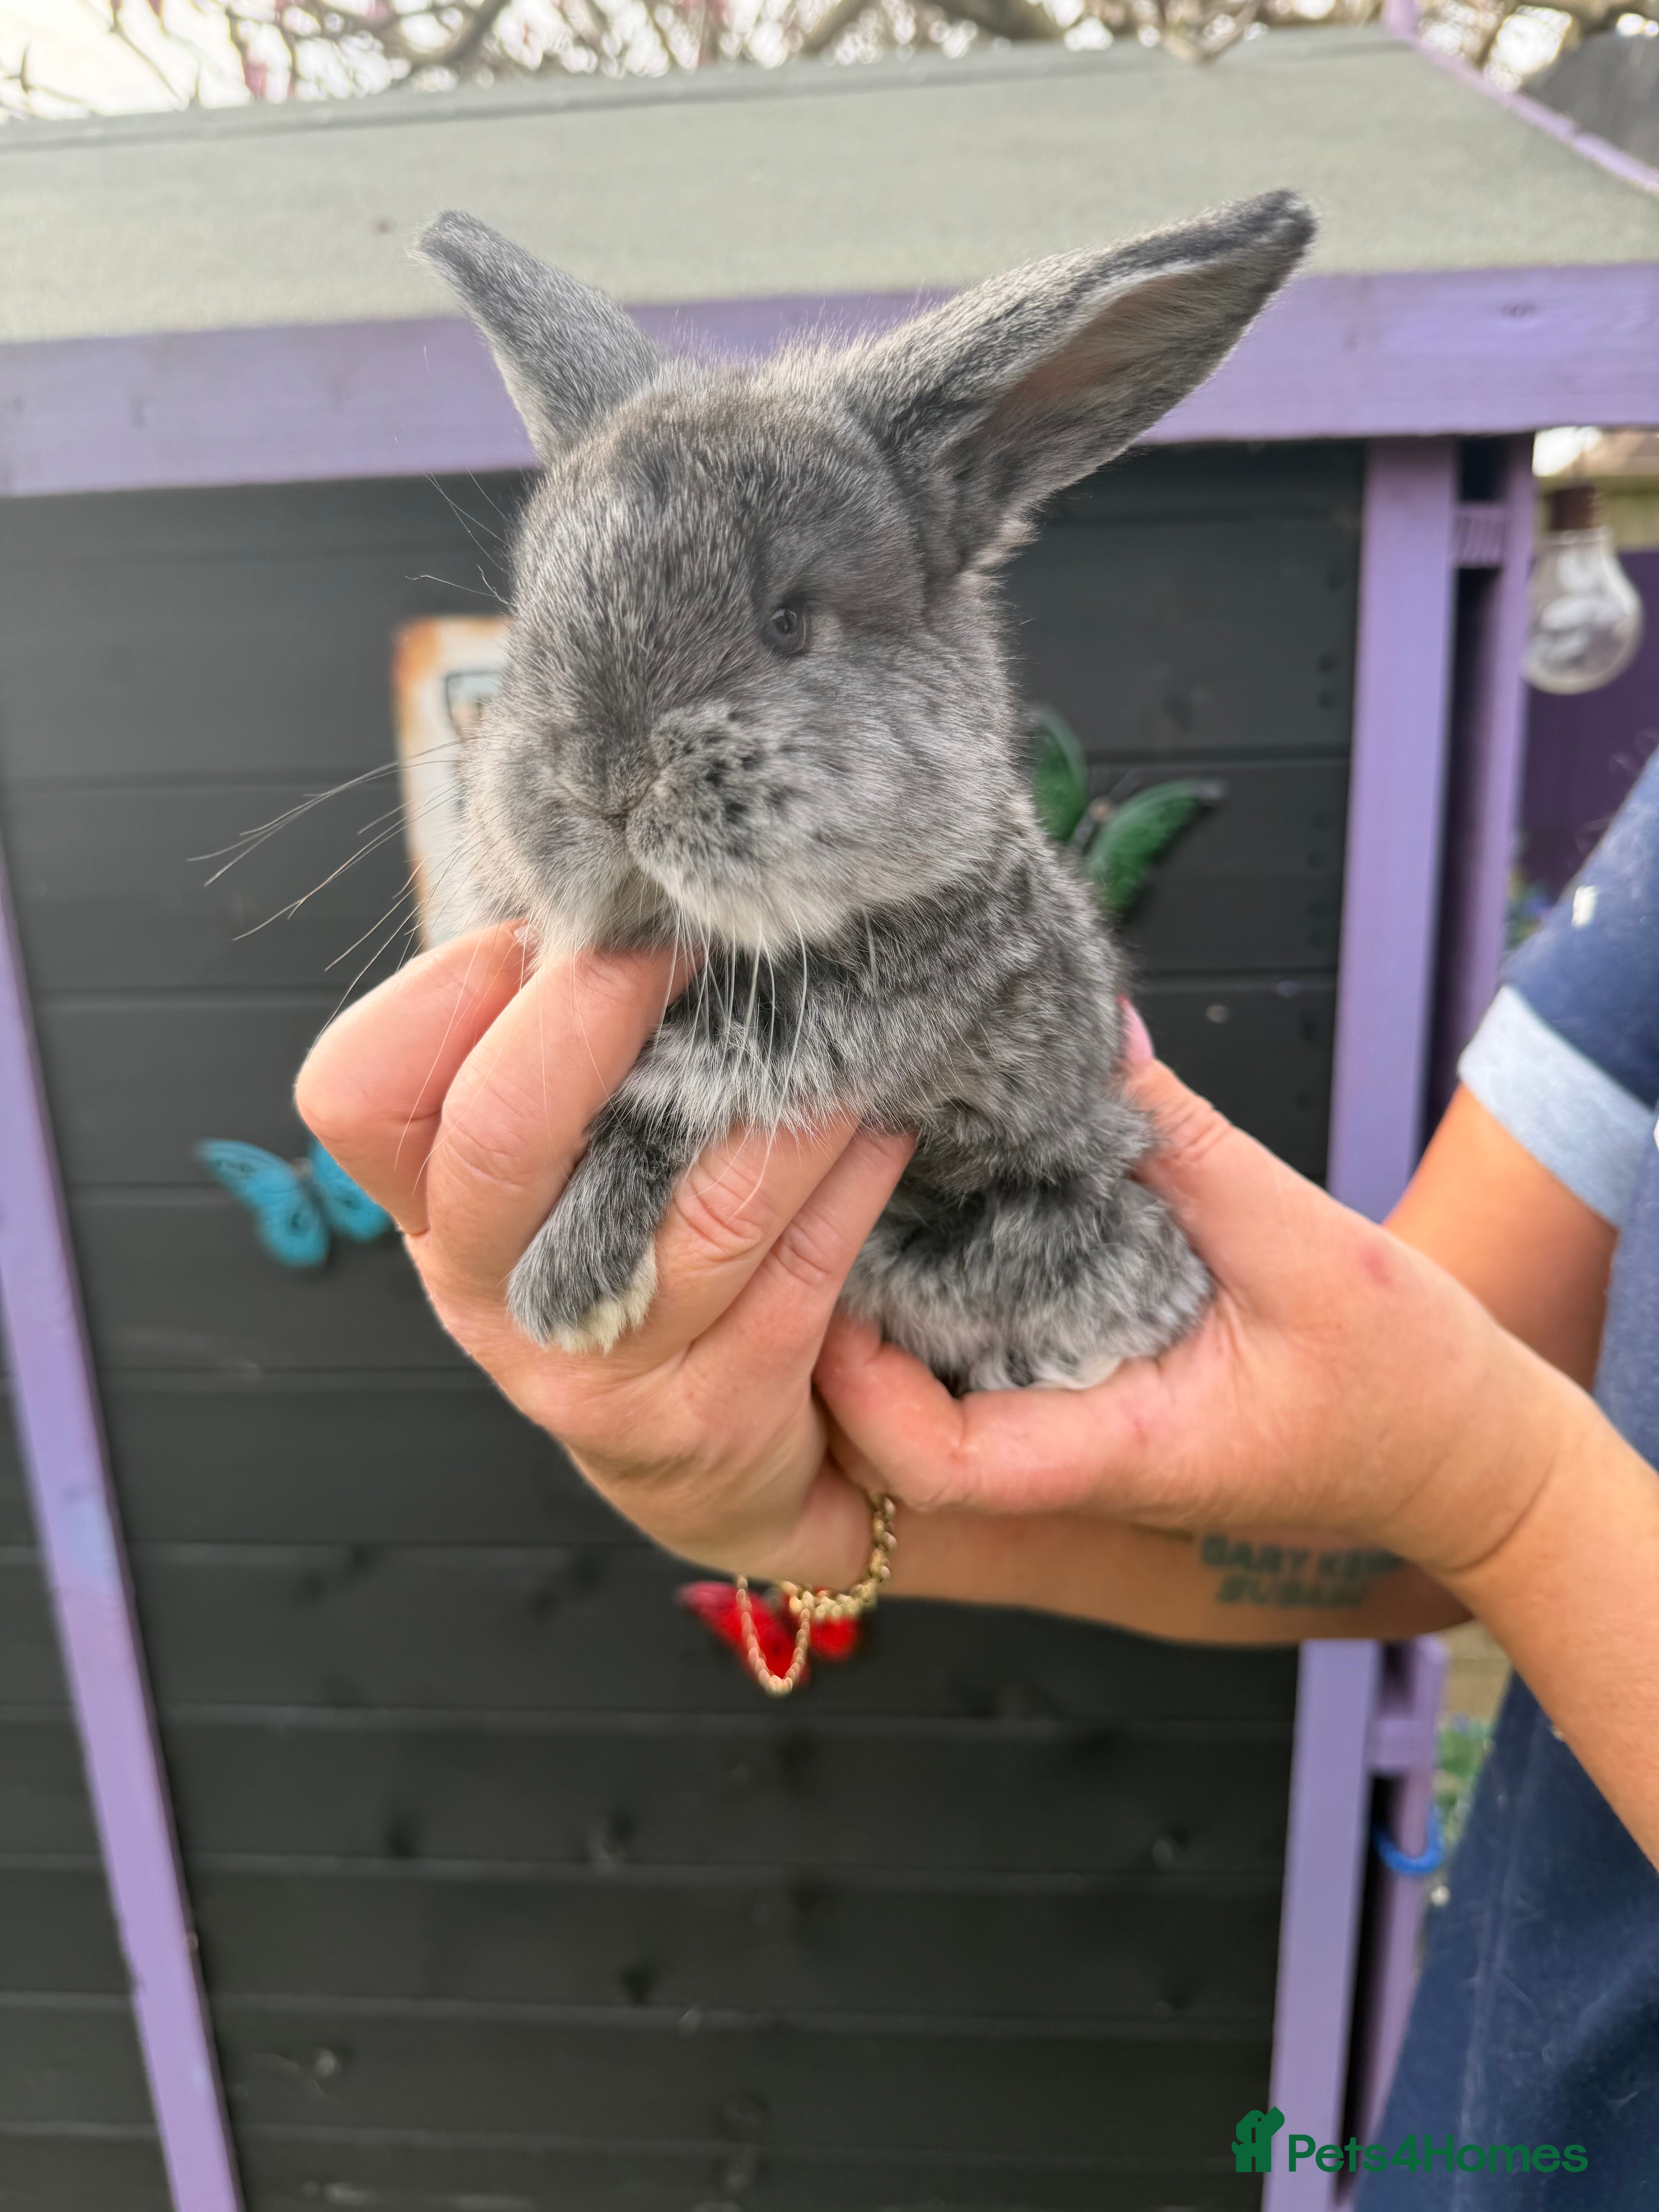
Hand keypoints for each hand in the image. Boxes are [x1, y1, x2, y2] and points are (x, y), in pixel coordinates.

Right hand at [295, 925, 911, 1586]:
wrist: (707, 1471)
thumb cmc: (628, 1258)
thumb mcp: (556, 1172)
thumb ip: (549, 1054)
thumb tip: (607, 896)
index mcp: (435, 1216)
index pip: (358, 1096)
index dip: (444, 996)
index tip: (546, 934)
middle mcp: (494, 1298)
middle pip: (503, 1136)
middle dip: (601, 1012)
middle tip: (686, 943)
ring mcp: (601, 1368)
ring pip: (703, 1205)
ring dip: (781, 1094)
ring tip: (832, 1021)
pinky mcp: (716, 1415)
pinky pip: (800, 1267)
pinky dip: (852, 1175)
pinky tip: (880, 1121)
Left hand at [817, 1041, 1583, 1584]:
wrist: (1458, 1451)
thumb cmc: (1401, 1378)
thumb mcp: (1305, 1244)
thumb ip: (1191, 1146)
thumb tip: (1099, 1035)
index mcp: (1121, 1447)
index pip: (944, 1463)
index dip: (865, 1391)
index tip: (835, 1287)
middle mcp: (1082, 1450)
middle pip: (910, 1430)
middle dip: (842, 1340)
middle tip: (798, 1210)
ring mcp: (1087, 1430)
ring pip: (944, 1395)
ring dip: (888, 1312)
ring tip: (842, 1194)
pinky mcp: (1104, 1394)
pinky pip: (999, 1359)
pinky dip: (955, 1293)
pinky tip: (932, 1207)